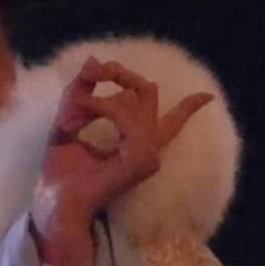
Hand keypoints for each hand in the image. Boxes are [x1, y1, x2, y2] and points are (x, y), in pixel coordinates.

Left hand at [32, 57, 213, 265]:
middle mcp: (149, 148)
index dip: (190, 107)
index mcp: (137, 145)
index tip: (207, 96)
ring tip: (69, 117)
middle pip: (148, 91)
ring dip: (96, 99)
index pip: (172, 122)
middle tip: (92, 74)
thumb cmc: (61, 174)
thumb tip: (93, 60)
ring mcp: (148, 154)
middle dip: (119, 74)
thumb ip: (81, 92)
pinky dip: (98, 108)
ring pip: (134, 96)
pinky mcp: (140, 157)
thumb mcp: (68, 122)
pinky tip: (76, 122)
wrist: (57, 204)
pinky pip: (126, 115)